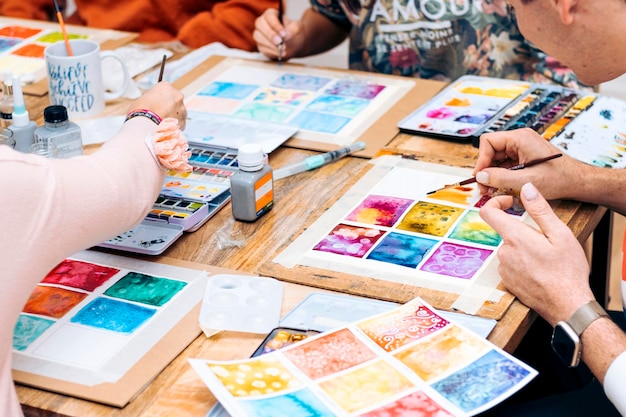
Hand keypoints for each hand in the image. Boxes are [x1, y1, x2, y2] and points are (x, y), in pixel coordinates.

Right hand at [127, 82, 186, 128]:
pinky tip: (165, 128)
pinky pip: (179, 123)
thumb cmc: (141, 110)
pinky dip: (174, 126)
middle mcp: (177, 96)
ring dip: (172, 117)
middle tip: (159, 113)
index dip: (161, 98)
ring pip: (179, 113)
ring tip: (161, 123)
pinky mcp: (183, 121)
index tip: (157, 103)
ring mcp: (182, 109)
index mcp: (167, 86)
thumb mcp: (143, 98)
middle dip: (169, 107)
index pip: (166, 90)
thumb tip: (153, 105)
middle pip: (175, 101)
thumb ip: (152, 99)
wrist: (146, 124)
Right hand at [253, 8, 301, 60]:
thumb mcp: (297, 28)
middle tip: (280, 42)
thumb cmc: (293, 32)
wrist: (293, 43)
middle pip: (260, 25)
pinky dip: (272, 51)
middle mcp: (262, 22)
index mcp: (271, 14)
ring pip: (258, 37)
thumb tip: (286, 35)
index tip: (284, 34)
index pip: (270, 17)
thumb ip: (293, 29)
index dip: (276, 25)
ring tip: (283, 49)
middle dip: (270, 34)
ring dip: (270, 44)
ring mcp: (259, 34)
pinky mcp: (260, 45)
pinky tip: (281, 53)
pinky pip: (262, 48)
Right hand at [473, 128, 579, 199]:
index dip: (481, 160)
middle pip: (491, 150)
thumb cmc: (558, 178)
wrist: (576, 181)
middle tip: (484, 187)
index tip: (480, 177)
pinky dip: (501, 175)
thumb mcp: (525, 181)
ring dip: (492, 174)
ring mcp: (521, 147)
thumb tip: (480, 176)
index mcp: (520, 138)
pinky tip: (501, 187)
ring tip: (492, 189)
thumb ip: (500, 177)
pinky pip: (505, 163)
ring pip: (496, 158)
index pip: (488, 141)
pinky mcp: (523, 156)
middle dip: (486, 169)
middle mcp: (519, 140)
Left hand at [479, 182, 594, 325]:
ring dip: (524, 248)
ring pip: (510, 249)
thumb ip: (540, 209)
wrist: (567, 306)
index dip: (496, 202)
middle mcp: (504, 252)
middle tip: (545, 241)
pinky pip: (511, 264)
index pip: (488, 212)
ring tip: (546, 259)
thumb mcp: (559, 234)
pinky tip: (540, 270)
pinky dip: (523, 263)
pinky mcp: (507, 281)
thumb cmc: (567, 271)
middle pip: (505, 232)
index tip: (509, 202)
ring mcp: (504, 268)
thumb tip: (526, 189)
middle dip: (522, 231)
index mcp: (515, 237)